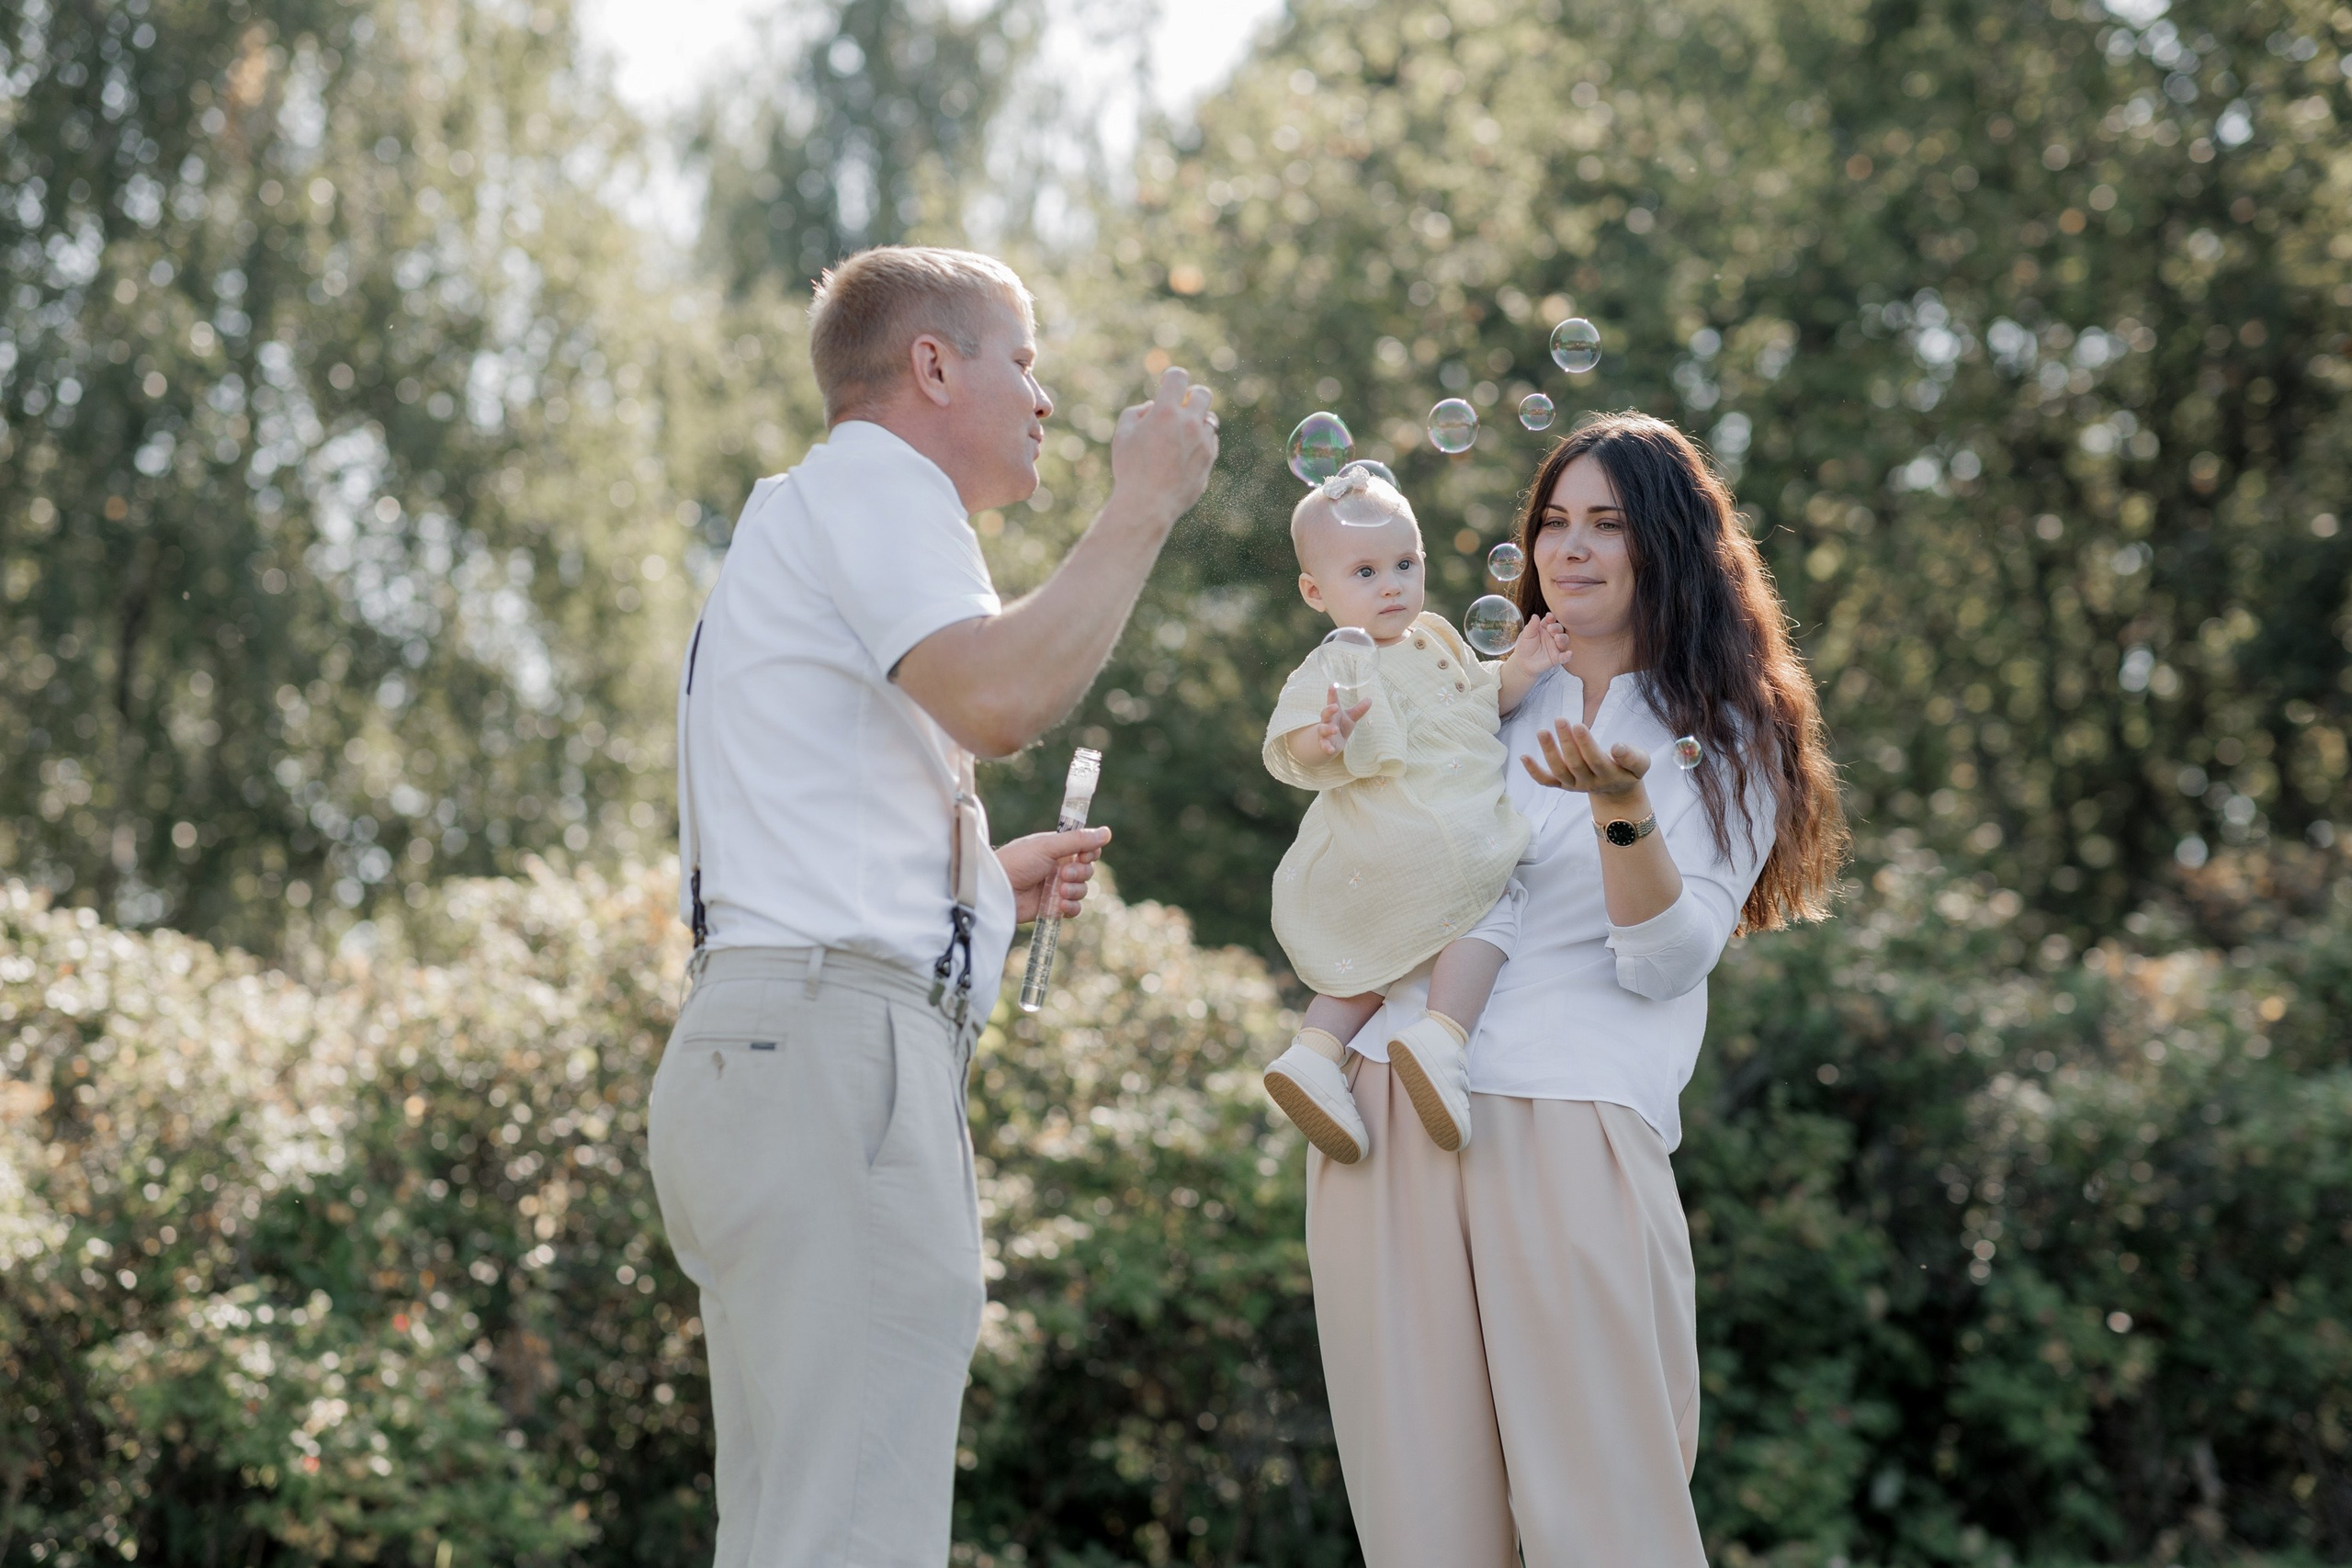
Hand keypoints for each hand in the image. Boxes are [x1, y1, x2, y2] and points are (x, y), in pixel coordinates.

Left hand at [998, 826, 1111, 922]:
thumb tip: (1107, 832)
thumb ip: (1078, 840)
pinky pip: (1075, 908)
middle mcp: (1059, 867)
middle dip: (1081, 872)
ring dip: (1076, 890)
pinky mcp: (1053, 907)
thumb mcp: (1048, 846)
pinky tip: (1061, 905)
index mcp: (1058, 849)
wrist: (997, 889)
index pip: (1087, 848)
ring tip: (1060, 890)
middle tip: (1064, 873)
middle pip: (1088, 870)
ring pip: (1083, 889)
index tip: (1084, 853)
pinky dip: (1072, 907)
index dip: (1090, 852)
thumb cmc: (1017, 861)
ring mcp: (1057, 887)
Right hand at [1109, 367, 1219, 529]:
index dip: (1172, 377)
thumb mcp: (1122, 435)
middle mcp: (1188, 423)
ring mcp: (1203, 442)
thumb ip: (1137, 412)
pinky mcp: (1209, 459)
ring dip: (1196, 421)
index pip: (1178, 377)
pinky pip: (1211, 441)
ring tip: (1180, 435)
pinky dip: (1201, 441)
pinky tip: (1185, 453)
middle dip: (1192, 395)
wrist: (1148, 504)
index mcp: (1165, 412)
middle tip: (1180, 405)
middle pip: (1203, 394)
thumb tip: (1153, 406)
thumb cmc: (1130, 469)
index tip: (1166, 384)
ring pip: (1209, 419)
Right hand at [1316, 685, 1373, 757]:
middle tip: (1335, 707)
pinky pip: (1324, 745)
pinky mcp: (1324, 743)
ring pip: (1322, 729)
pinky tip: (1331, 750)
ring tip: (1335, 729)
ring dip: (1328, 729)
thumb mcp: (1350, 718)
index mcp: (1333, 713)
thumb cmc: (1340, 727)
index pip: (1332, 701)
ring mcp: (1323, 733)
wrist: (1331, 744)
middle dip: (1329, 710)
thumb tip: (1370, 699)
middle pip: (1325, 713)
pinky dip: (1326, 747)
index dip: (1332, 694)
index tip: (1332, 686)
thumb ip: (1359, 710)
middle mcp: (1326, 721)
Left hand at [1503, 613, 1570, 676]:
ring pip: (1564, 641)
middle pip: (1559, 629)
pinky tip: (1569, 653)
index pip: (1550, 621)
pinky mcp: (1556, 658)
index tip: (1549, 616)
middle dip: (1556, 628)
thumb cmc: (1524, 646)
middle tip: (1550, 629)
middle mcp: (1552, 636)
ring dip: (1563, 638)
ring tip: (1557, 638)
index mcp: (1545, 628)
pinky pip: (1564, 657)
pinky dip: (1568, 656)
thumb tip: (1535, 615)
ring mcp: (1555, 647)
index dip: (1551, 618)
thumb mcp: (1526, 635)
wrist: (1522, 663)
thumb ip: (1531, 626)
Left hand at [1521, 720, 1650, 800]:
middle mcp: (1589, 782)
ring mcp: (1574, 785)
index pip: (1596, 760)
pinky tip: (1523, 756)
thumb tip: (1618, 747)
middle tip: (1560, 719)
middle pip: (1575, 763)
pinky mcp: (1562, 785)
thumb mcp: (1640, 762)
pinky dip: (1533, 771)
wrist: (1618, 790)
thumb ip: (1631, 756)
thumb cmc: (1628, 768)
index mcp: (1609, 775)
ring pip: (1559, 771)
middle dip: (1566, 741)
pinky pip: (1546, 781)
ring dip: (1549, 751)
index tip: (1579, 725)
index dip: (1586, 744)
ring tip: (1542, 731)